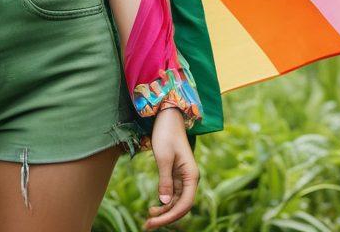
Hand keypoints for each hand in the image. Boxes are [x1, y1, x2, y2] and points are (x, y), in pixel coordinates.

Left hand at [144, 106, 198, 229]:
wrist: (167, 118)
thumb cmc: (166, 134)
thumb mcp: (163, 157)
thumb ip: (165, 180)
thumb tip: (165, 202)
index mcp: (192, 176)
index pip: (184, 204)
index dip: (170, 216)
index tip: (154, 221)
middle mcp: (190, 180)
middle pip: (181, 206)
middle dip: (166, 217)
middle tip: (147, 225)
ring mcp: (183, 179)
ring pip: (176, 202)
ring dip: (164, 212)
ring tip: (148, 219)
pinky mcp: (176, 176)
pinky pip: (172, 195)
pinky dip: (164, 203)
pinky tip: (153, 208)